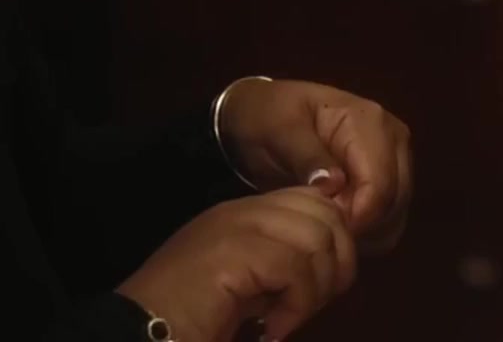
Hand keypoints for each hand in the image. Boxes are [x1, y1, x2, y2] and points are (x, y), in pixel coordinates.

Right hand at [117, 187, 356, 341]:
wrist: (139, 335)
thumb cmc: (192, 319)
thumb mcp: (248, 284)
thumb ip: (284, 262)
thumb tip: (336, 263)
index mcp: (245, 213)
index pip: (316, 202)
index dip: (335, 242)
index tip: (320, 287)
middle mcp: (242, 211)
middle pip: (326, 215)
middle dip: (335, 265)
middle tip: (307, 307)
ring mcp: (236, 226)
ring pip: (318, 240)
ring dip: (315, 290)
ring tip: (286, 320)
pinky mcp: (234, 253)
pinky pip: (296, 270)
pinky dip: (296, 307)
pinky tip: (272, 329)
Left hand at [217, 79, 411, 252]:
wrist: (263, 109)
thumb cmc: (269, 117)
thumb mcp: (279, 131)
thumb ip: (307, 157)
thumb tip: (334, 185)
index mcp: (371, 123)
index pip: (380, 184)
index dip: (355, 217)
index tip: (320, 232)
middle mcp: (395, 140)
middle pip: (395, 201)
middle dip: (362, 228)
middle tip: (319, 237)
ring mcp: (395, 158)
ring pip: (397, 213)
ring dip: (367, 233)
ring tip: (326, 234)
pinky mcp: (389, 175)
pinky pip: (391, 216)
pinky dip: (369, 233)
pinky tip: (338, 231)